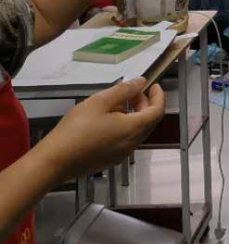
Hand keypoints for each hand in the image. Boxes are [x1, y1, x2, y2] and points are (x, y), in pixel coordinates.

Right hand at [41, 80, 165, 180]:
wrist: (55, 160)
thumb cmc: (77, 128)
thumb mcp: (100, 101)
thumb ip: (123, 90)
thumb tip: (140, 82)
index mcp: (133, 129)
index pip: (158, 111)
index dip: (159, 96)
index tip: (153, 85)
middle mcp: (132, 144)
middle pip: (149, 122)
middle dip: (145, 104)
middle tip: (132, 92)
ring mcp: (122, 154)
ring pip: (137, 131)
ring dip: (134, 115)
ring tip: (116, 103)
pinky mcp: (110, 160)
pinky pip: (126, 140)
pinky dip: (125, 126)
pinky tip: (107, 120)